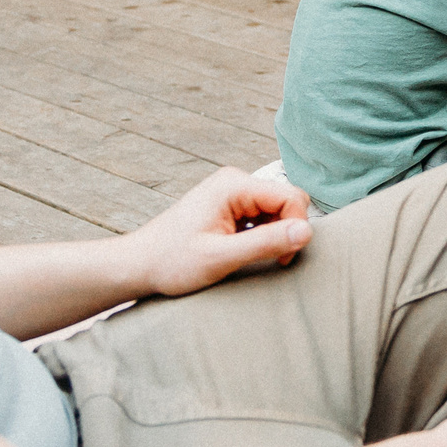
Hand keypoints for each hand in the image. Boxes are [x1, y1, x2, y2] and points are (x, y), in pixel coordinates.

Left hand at [135, 168, 312, 297]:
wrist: (139, 264)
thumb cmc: (172, 261)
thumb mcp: (221, 257)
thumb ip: (265, 243)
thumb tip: (307, 232)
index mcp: (234, 185)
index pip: (291, 197)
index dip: (296, 228)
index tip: (283, 258)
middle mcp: (235, 181)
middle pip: (287, 201)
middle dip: (286, 231)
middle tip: (269, 260)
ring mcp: (232, 193)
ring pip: (276, 211)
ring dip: (272, 236)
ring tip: (246, 257)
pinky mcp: (229, 206)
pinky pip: (262, 217)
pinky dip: (260, 236)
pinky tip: (240, 252)